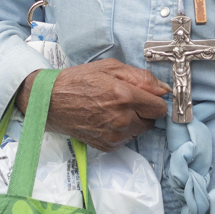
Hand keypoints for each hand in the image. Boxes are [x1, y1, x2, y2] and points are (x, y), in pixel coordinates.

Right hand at [17, 61, 169, 148]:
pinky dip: (122, 130)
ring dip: (134, 121)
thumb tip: (163, 89)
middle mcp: (122, 119)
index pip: (160, 108)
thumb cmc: (79, 81)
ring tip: (113, 109)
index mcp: (124, 96)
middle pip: (152, 121)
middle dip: (143, 110)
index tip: (146, 96)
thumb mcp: (110, 67)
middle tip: (126, 100)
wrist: (51, 102)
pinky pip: (127, 139)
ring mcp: (115, 135)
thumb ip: (141, 77)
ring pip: (140, 131)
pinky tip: (106, 119)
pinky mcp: (108, 146)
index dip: (154, 100)